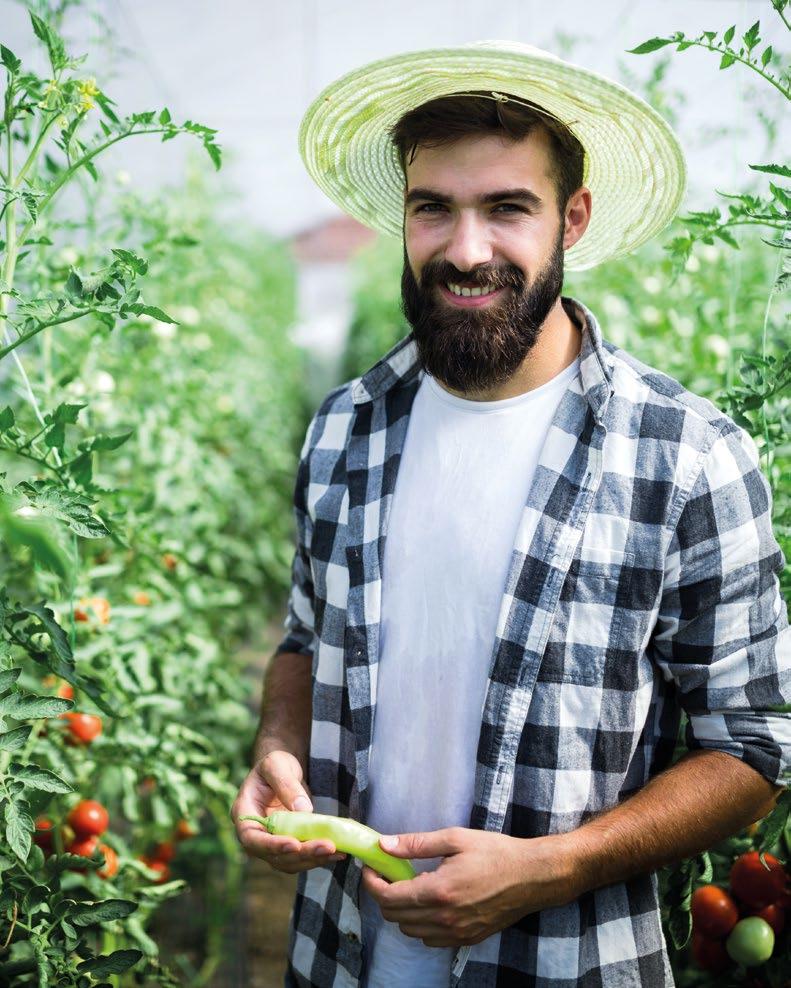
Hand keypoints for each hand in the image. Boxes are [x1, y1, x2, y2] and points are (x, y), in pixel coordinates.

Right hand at [230, 749, 345, 872]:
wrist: (282, 771)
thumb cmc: (274, 764)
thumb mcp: (277, 765)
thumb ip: (286, 784)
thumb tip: (304, 809)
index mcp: (243, 813)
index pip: (251, 838)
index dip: (271, 845)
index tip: (294, 844)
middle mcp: (255, 834)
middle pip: (274, 855)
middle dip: (302, 854)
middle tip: (328, 847)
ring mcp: (272, 842)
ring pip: (289, 861)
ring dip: (313, 859)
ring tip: (338, 851)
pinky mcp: (289, 844)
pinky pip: (301, 856)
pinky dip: (318, 856)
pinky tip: (339, 852)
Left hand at [360, 826, 574, 947]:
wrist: (531, 877)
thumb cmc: (496, 852)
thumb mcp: (455, 838)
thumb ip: (417, 844)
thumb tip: (385, 845)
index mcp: (439, 891)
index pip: (389, 897)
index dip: (372, 883)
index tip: (371, 868)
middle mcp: (444, 918)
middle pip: (395, 918)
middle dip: (383, 895)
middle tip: (387, 874)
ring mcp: (456, 933)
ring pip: (410, 932)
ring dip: (401, 912)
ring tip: (409, 887)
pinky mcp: (467, 939)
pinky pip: (430, 940)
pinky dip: (420, 925)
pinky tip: (429, 903)